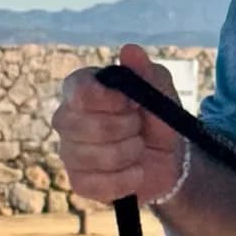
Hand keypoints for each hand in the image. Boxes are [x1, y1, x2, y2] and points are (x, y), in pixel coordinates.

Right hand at [50, 43, 184, 204]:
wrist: (169, 159)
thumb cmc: (158, 118)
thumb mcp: (161, 92)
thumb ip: (147, 72)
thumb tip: (130, 51)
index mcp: (81, 88)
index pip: (80, 91)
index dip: (110, 100)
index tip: (132, 103)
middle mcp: (66, 118)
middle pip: (86, 126)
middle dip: (126, 129)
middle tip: (138, 127)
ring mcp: (68, 151)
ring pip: (93, 157)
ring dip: (129, 153)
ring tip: (138, 148)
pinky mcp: (78, 181)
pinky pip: (95, 184)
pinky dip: (126, 180)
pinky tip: (136, 172)